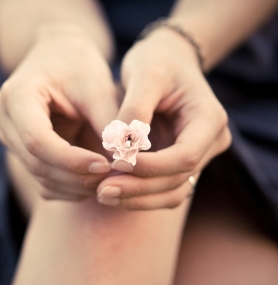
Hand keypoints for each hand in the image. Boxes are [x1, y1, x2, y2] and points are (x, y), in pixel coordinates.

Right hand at [0, 28, 118, 200]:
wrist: (59, 56)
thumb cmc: (79, 66)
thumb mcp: (98, 87)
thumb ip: (110, 124)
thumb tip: (125, 162)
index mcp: (16, 94)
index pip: (37, 140)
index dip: (71, 160)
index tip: (106, 165)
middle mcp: (3, 117)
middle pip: (37, 162)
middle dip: (77, 175)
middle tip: (114, 176)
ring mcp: (7, 136)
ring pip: (39, 175)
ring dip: (75, 184)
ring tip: (108, 179)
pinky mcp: (19, 150)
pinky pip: (42, 180)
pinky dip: (68, 187)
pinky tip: (93, 181)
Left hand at [96, 28, 231, 208]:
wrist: (167, 60)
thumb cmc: (156, 62)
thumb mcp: (145, 75)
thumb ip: (134, 111)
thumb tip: (118, 150)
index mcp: (209, 119)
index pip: (185, 156)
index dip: (150, 166)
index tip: (114, 163)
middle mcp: (210, 143)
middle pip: (178, 180)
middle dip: (138, 188)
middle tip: (101, 190)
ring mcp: (198, 156)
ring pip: (172, 192)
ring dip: (137, 198)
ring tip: (101, 194)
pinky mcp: (179, 164)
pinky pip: (162, 190)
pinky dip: (138, 194)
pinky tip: (110, 190)